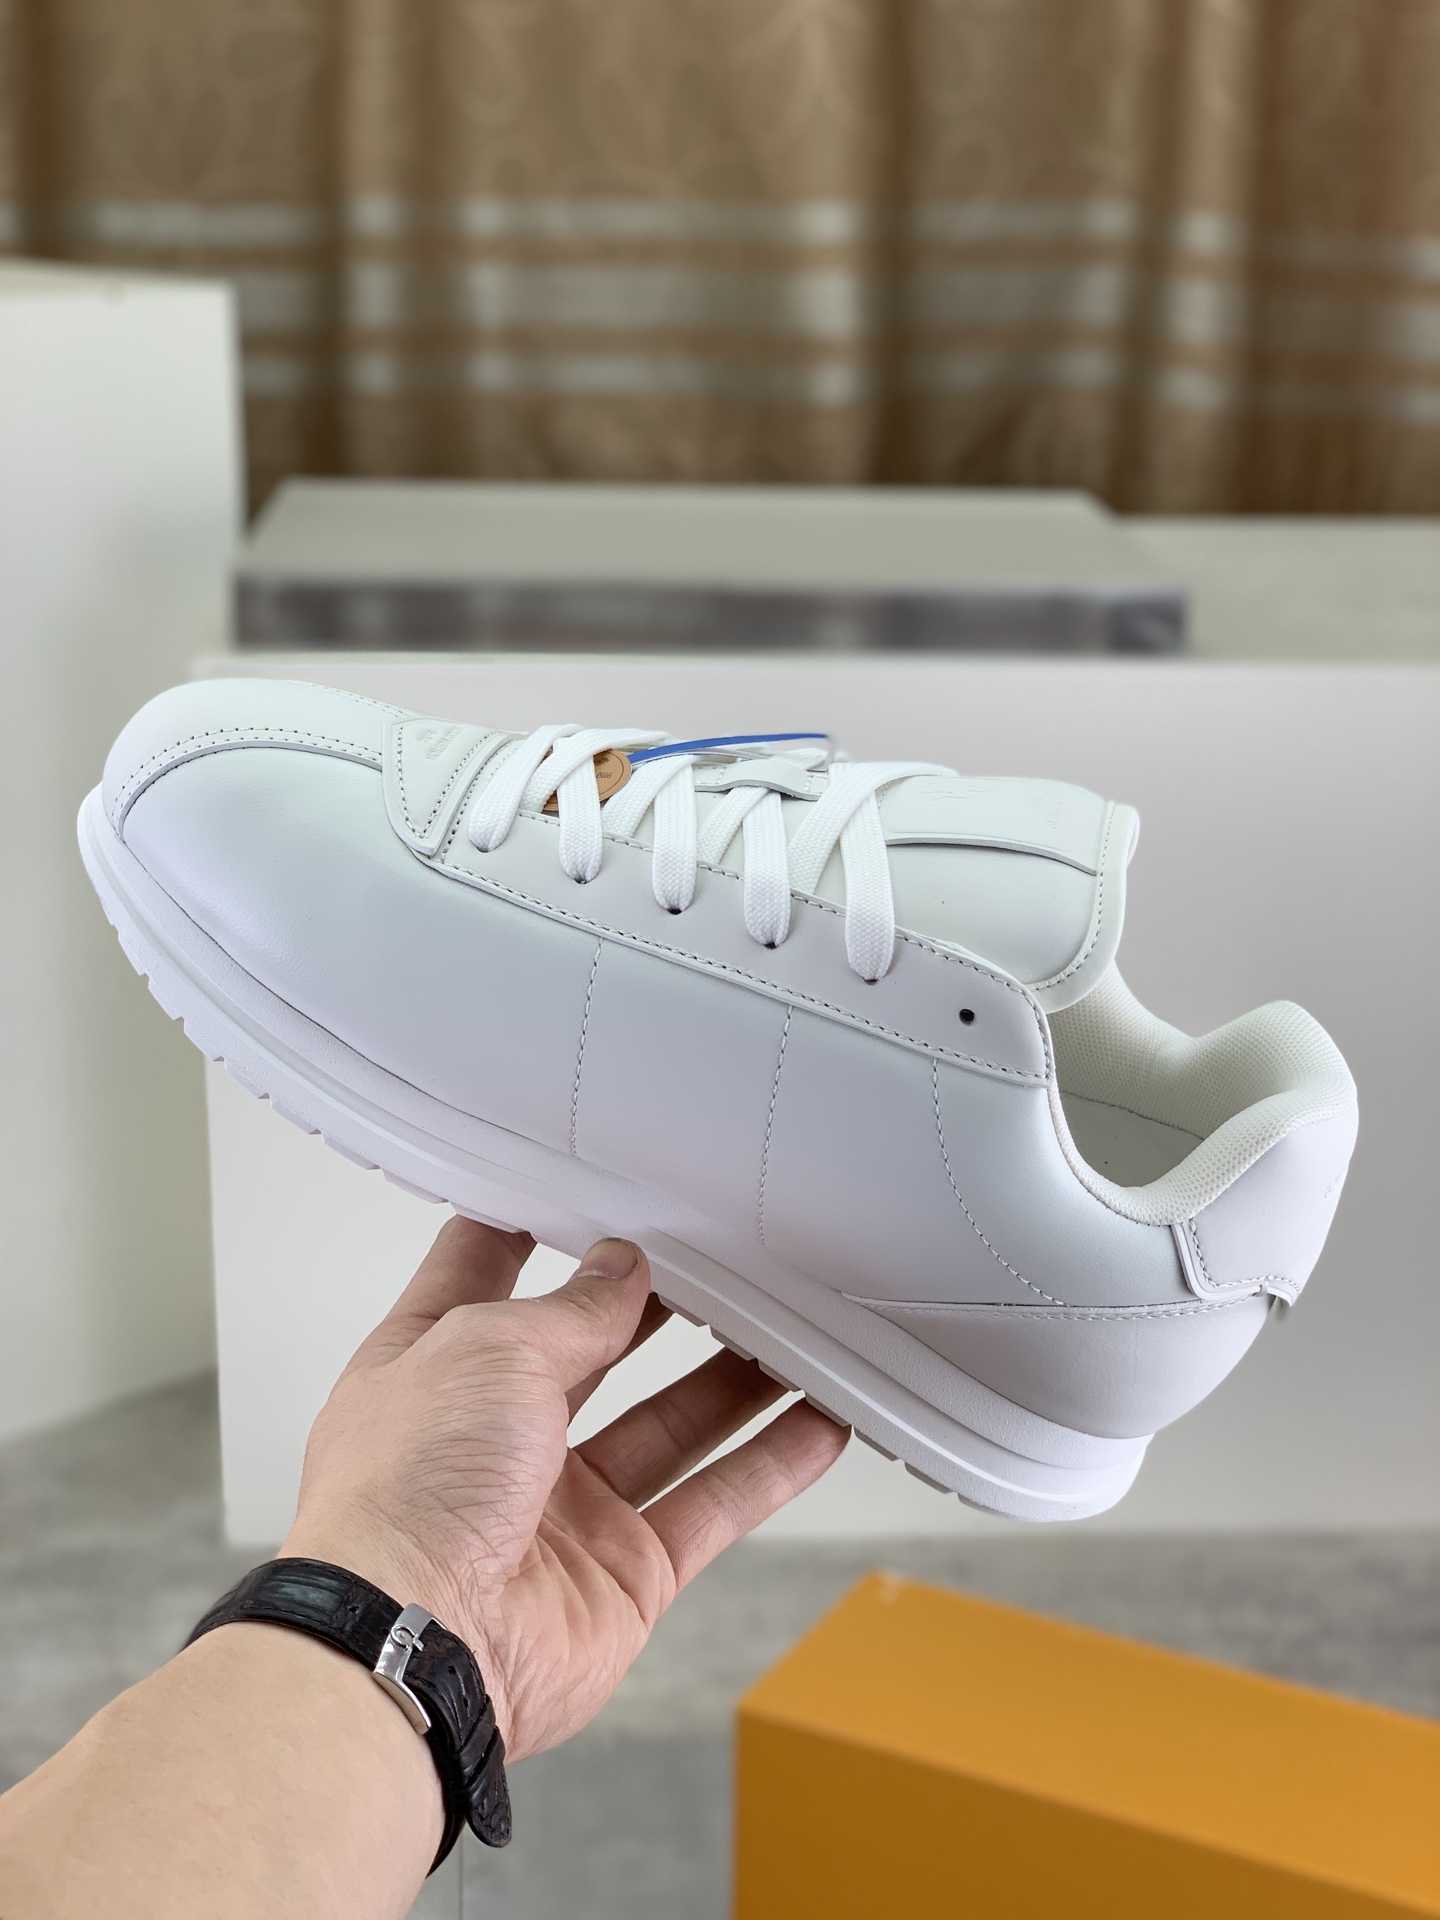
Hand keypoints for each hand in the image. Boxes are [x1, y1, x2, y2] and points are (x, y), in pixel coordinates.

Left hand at [280, 1220, 847, 1760]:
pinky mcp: (622, 1573)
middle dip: (652, 1305)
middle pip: (590, 1351)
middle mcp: (494, 1437)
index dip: (530, 1227)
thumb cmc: (406, 1493)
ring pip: (668, 1425)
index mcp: (433, 1368)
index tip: (585, 1189)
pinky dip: (769, 1466)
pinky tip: (818, 1423)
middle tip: (720, 1259)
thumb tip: (621, 1272)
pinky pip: (711, 1506)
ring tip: (793, 1327)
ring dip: (732, 1380)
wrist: (416, 1647)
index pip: (481, 1274)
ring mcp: (561, 1508)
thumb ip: (572, 1310)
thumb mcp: (489, 1349)